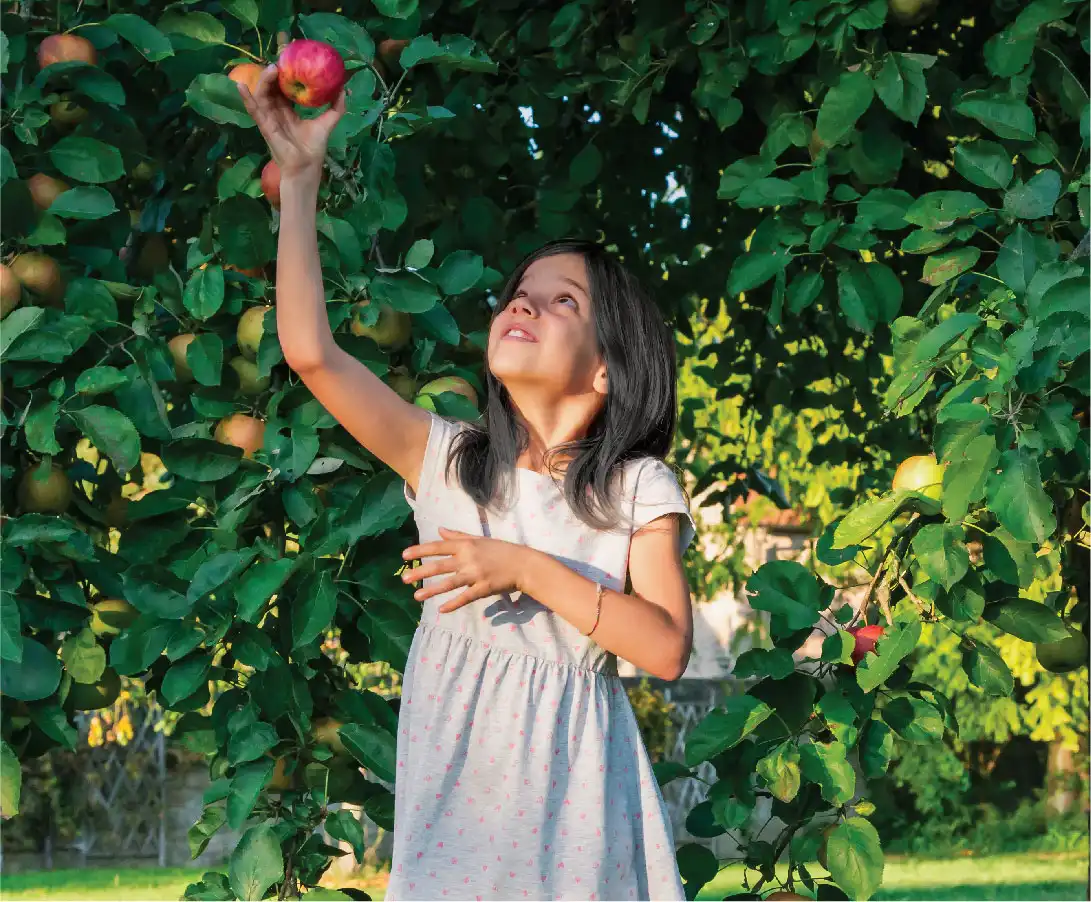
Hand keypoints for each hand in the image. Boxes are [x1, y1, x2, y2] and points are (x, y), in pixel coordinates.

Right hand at [236, 64, 344, 175]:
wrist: (307, 168)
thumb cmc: (313, 148)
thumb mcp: (327, 123)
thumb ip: (336, 107)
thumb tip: (343, 89)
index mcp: (289, 111)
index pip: (284, 88)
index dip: (285, 74)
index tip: (289, 59)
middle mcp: (277, 112)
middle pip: (272, 88)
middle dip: (274, 73)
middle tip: (281, 60)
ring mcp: (269, 119)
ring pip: (262, 95)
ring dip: (264, 81)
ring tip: (272, 69)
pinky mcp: (265, 127)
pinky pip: (253, 111)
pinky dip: (246, 99)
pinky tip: (240, 86)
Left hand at [402, 527, 523, 612]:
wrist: (523, 564)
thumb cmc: (500, 550)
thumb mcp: (479, 539)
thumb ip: (457, 535)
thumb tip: (439, 530)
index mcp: (466, 545)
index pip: (438, 547)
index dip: (420, 550)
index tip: (404, 555)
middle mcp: (468, 559)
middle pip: (439, 566)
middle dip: (420, 572)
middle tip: (404, 578)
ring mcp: (476, 575)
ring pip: (449, 583)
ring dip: (432, 590)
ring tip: (416, 597)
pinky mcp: (484, 588)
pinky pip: (465, 597)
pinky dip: (453, 603)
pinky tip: (441, 609)